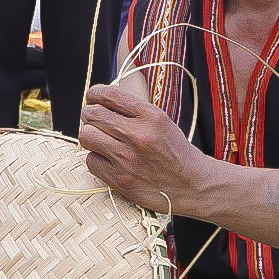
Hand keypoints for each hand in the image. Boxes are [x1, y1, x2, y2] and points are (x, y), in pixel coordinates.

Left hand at [78, 84, 207, 214]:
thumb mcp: (162, 121)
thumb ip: (134, 109)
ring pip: (87, 136)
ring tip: (103, 140)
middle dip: (90, 115)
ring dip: (92, 136)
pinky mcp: (120, 180)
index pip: (109, 94)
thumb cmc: (174, 151)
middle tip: (96, 120)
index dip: (95, 94)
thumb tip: (102, 97)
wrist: (192, 184)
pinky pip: (91, 160)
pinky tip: (110, 160)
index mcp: (151, 116)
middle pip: (92, 114)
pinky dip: (97, 158)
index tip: (94, 98)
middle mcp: (138, 135)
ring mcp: (127, 159)